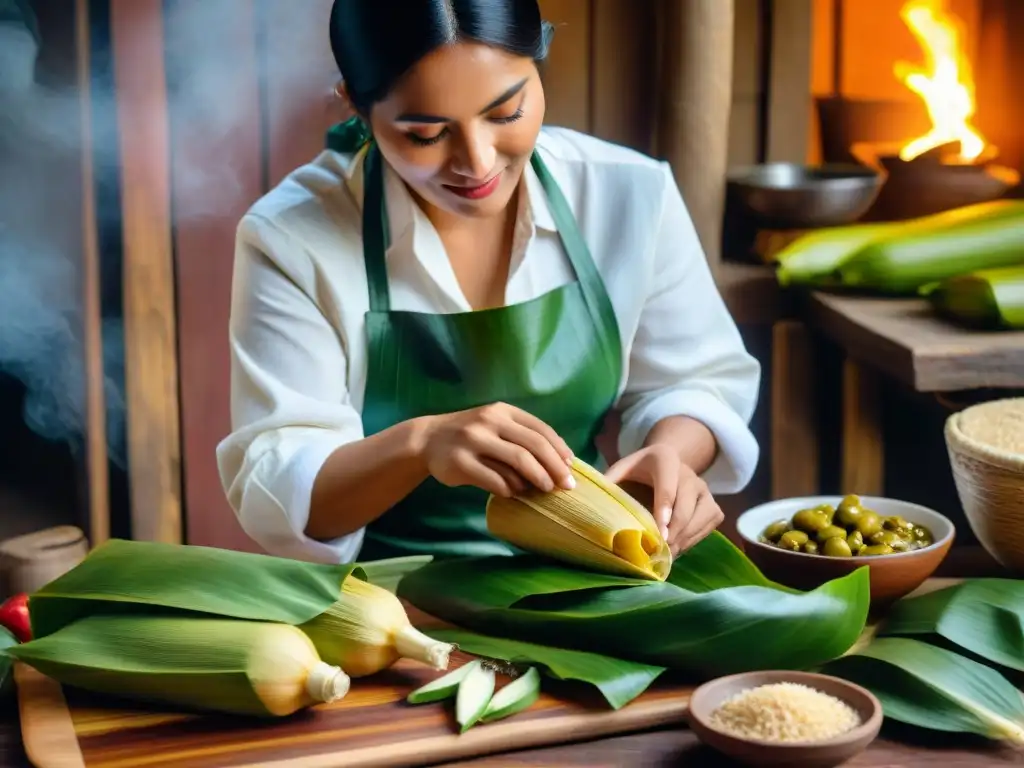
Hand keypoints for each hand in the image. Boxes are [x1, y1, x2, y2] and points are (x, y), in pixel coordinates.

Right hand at [419, 403, 575, 497]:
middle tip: (566, 485)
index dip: (559, 449)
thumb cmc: (471, 436)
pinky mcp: (460, 463)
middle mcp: (489, 422)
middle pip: (533, 445)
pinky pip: (495, 480)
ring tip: (545, 490)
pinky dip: (510, 489)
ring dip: (537, 478)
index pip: (540, 429)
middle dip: (554, 467)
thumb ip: (521, 436)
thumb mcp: (495, 424)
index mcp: (502, 411)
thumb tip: (559, 461)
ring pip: (517, 461)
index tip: (571, 467)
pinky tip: (515, 493)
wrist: (427, 439)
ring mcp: (473, 441)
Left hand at [604, 444, 723, 555]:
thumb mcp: (622, 469)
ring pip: (701, 517)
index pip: (667, 485)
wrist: (670, 462)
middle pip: (686, 505)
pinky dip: (694, 539)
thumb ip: (609, 481)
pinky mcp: (713, 504)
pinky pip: (708, 525)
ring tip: (666, 555)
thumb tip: (585, 498)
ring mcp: (705, 489)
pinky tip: (677, 548)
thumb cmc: (639, 471)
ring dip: (684, 538)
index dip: (664, 507)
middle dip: (674, 530)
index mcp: (665, 459)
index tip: (659, 529)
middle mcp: (690, 473)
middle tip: (659, 550)